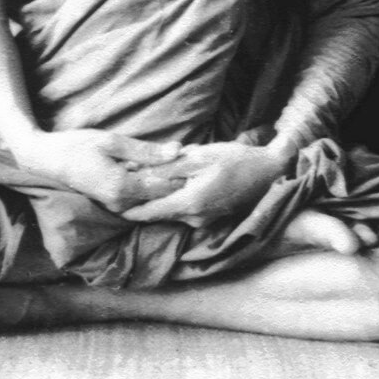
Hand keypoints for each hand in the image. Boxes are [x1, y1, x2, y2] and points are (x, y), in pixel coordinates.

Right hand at [12, 128, 184, 213]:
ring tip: (187, 163)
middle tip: (200, 160)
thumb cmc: (77, 146)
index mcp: (123, 188)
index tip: (202, 159)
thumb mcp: (112, 142)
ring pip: (152, 197)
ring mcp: (117, 205)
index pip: (164, 185)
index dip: (184, 173)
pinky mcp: (114, 202)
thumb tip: (177, 150)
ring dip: (168, 182)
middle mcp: (122, 203)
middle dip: (180, 179)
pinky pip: (140, 196)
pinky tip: (164, 169)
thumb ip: (145, 150)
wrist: (48, 160)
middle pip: (161, 195)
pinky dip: (153, 184)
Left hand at [121, 142, 291, 226]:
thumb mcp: (200, 157)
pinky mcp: (210, 218)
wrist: (270, 173)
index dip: (127, 208)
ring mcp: (203, 221)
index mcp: (189, 204)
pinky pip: (183, 211)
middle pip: (157, 213)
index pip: (149, 212)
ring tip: (138, 182)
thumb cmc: (236, 160)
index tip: (108, 203)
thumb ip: (170, 166)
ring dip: (156, 200)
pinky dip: (172, 200)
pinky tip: (168, 185)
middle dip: (138, 202)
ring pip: (170, 211)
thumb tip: (140, 169)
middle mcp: (194, 219)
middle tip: (117, 190)